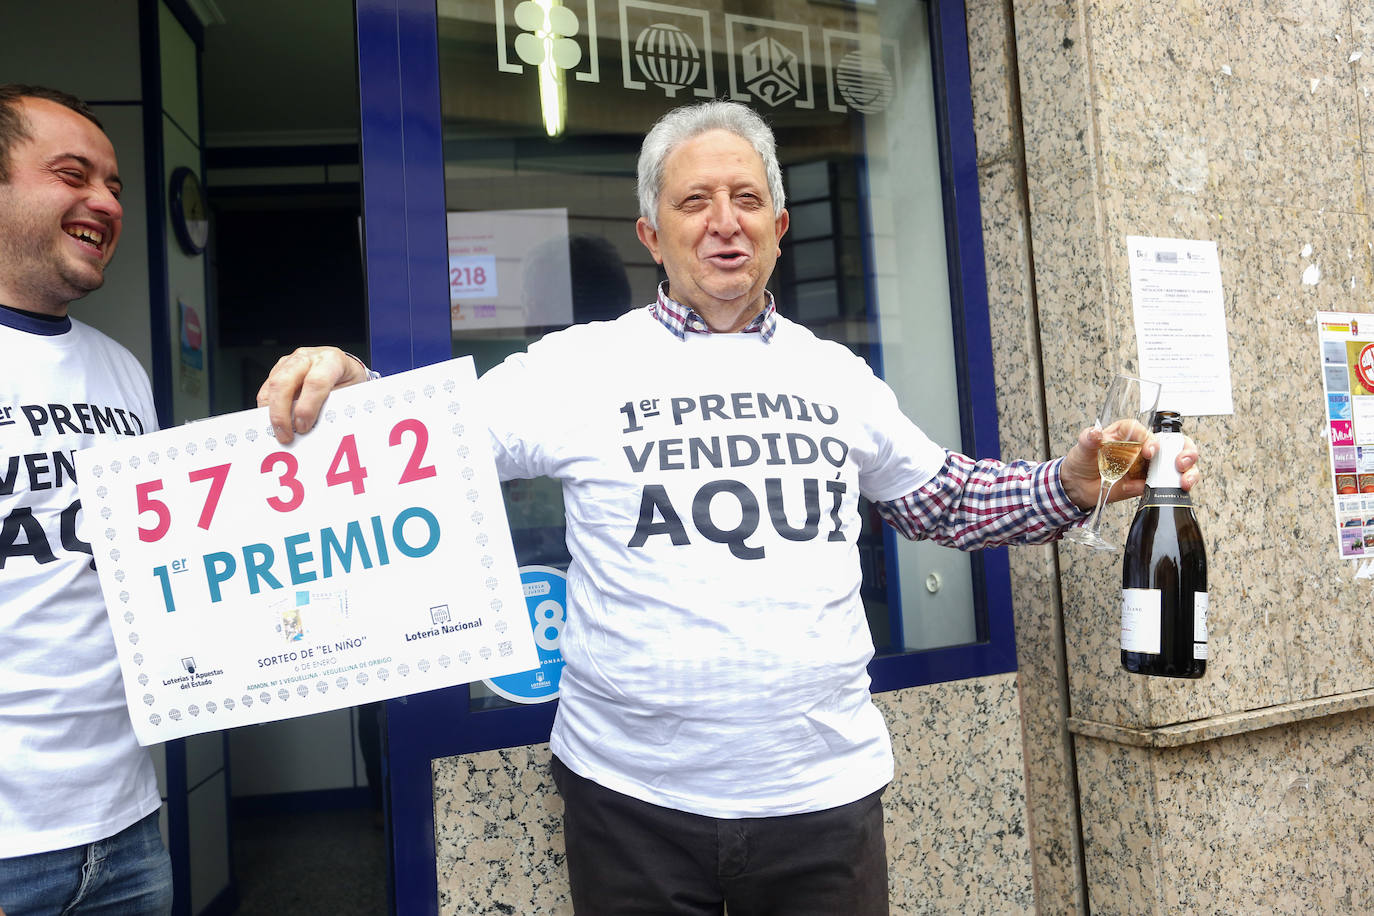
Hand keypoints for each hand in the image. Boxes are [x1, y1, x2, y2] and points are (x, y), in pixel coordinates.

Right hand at [256, 347, 371, 442]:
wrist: (344, 368)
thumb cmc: (348, 381)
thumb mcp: (351, 393)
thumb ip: (333, 407)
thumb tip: (318, 428)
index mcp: (330, 359)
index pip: (316, 382)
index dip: (307, 407)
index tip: (303, 427)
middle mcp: (307, 357)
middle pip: (284, 382)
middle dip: (281, 413)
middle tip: (285, 435)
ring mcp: (290, 362)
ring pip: (272, 385)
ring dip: (271, 413)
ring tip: (278, 433)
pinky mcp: (278, 370)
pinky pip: (266, 390)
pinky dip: (267, 409)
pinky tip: (273, 423)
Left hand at [1060, 426, 1201, 510]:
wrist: (1077, 487)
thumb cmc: (1082, 461)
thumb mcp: (1082, 447)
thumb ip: (1088, 439)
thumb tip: (1094, 433)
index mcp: (1128, 434)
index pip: (1146, 431)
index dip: (1152, 439)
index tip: (1150, 450)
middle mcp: (1143, 448)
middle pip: (1174, 444)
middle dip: (1186, 452)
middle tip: (1180, 463)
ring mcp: (1149, 467)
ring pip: (1178, 466)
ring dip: (1189, 472)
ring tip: (1185, 481)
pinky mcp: (1149, 484)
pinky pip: (1168, 486)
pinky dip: (1174, 490)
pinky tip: (1168, 492)